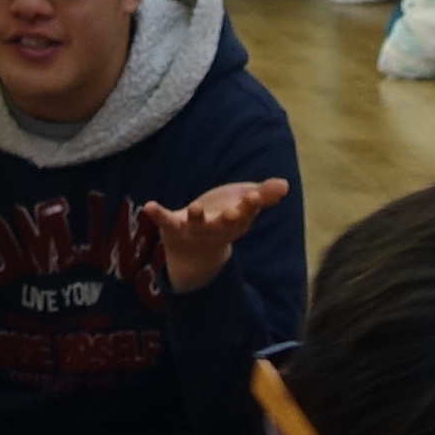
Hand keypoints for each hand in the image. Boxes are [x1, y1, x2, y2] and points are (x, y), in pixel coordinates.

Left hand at [139, 175, 293, 295]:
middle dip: (229, 219)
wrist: (194, 249)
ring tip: (195, 208)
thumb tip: (284, 185)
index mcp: (236, 221)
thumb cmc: (223, 218)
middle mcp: (216, 229)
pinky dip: (157, 214)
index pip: (246, 213)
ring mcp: (194, 230)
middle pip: (224, 225)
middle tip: (233, 212)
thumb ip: (262, 195)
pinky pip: (165, 221)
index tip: (255, 196)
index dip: (251, 205)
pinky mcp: (173, 227)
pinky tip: (149, 206)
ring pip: (197, 226)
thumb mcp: (243, 205)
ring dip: (196, 218)